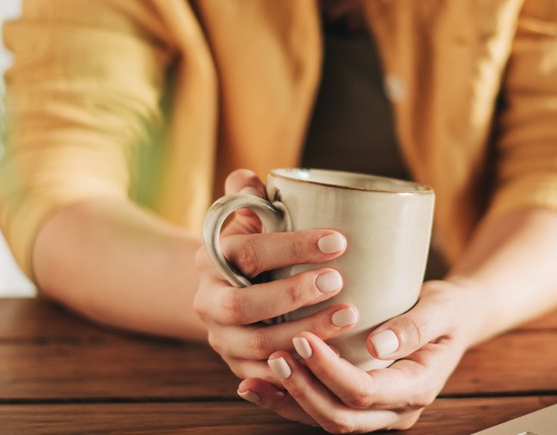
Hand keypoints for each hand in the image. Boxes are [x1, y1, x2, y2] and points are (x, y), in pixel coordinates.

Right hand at [193, 169, 359, 383]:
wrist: (227, 290)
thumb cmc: (253, 245)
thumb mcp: (248, 218)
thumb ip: (249, 197)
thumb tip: (248, 179)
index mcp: (211, 259)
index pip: (247, 252)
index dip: (292, 247)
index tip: (338, 241)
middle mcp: (208, 301)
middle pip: (243, 304)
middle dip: (292, 295)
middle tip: (338, 281)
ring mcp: (221, 337)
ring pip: (257, 344)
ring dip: (304, 332)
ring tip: (349, 317)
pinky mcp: (238, 366)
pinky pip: (264, 376)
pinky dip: (297, 370)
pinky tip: (332, 358)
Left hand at [236, 280, 476, 431]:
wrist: (453, 322)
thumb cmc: (447, 310)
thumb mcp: (442, 308)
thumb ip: (415, 327)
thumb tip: (378, 346)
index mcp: (417, 388)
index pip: (365, 392)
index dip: (330, 371)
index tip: (304, 338)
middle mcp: (395, 410)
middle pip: (340, 416)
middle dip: (303, 389)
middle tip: (276, 354)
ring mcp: (376, 413)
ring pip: (325, 420)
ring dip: (289, 400)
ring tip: (256, 375)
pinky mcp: (358, 404)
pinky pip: (319, 411)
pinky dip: (287, 401)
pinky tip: (257, 386)